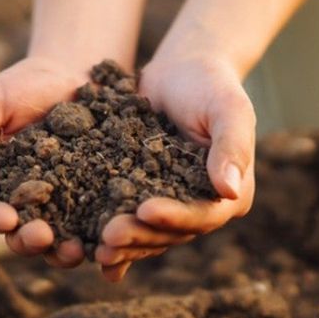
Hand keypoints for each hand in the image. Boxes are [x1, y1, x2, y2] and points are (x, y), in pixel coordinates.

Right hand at [0, 55, 88, 266]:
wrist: (74, 73)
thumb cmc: (23, 85)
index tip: (6, 219)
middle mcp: (29, 202)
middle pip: (23, 234)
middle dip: (29, 241)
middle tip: (43, 237)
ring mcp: (65, 203)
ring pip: (60, 239)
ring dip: (63, 251)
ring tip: (76, 251)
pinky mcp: (98, 199)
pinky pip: (97, 225)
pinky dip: (99, 238)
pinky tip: (108, 241)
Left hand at [92, 53, 255, 279]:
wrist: (181, 69)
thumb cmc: (210, 84)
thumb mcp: (228, 108)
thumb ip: (231, 146)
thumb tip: (228, 191)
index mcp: (231, 193)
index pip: (203, 215)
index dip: (175, 218)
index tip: (145, 211)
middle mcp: (202, 206)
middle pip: (172, 232)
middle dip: (140, 236)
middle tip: (108, 237)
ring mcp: (172, 203)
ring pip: (148, 233)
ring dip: (124, 244)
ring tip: (95, 248)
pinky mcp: (144, 194)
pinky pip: (129, 219)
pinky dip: (112, 235)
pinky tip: (87, 248)